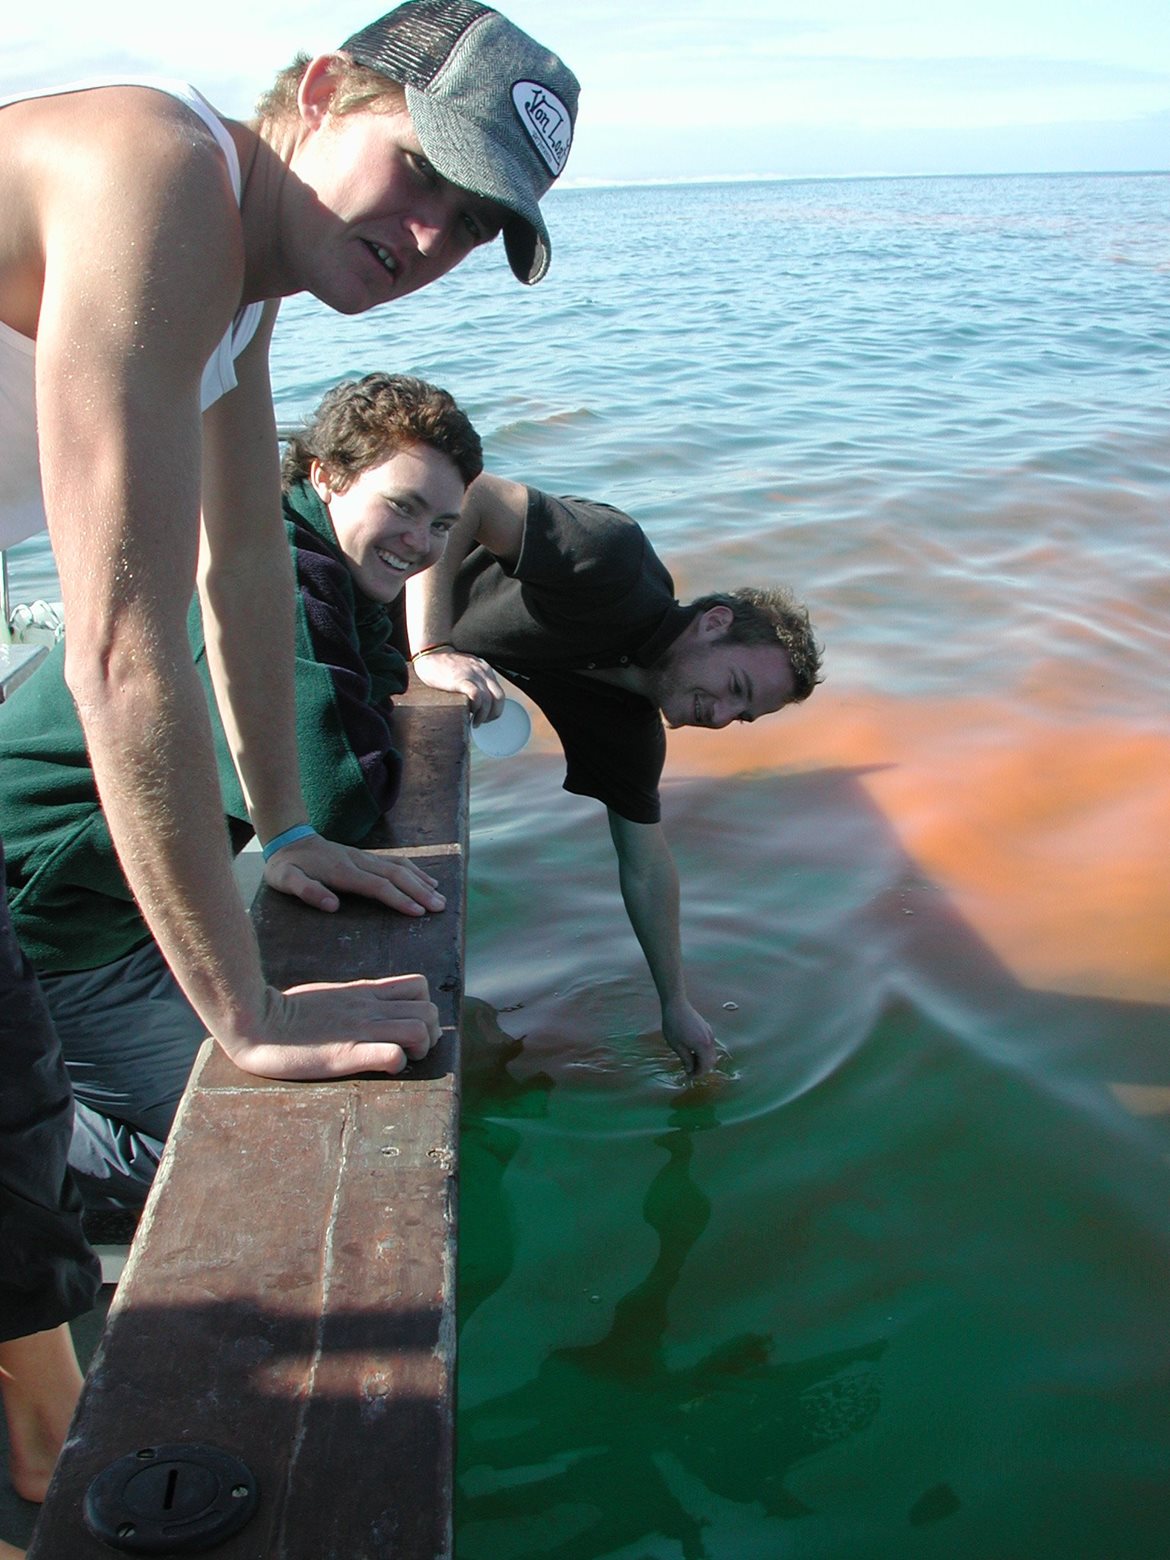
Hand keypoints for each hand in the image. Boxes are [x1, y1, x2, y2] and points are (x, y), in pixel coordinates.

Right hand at [221, 973, 440, 1078]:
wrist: (255, 1022)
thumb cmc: (286, 1013)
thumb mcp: (330, 995)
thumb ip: (354, 999)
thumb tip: (372, 1007)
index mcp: (364, 992)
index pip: (419, 985)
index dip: (425, 1007)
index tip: (411, 1027)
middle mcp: (368, 1008)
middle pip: (429, 1010)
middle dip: (430, 1032)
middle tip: (412, 1049)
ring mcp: (359, 1030)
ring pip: (420, 1029)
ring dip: (420, 1049)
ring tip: (403, 1059)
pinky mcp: (347, 1055)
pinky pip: (392, 1055)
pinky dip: (397, 1064)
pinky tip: (383, 1068)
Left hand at [263, 833, 445, 915]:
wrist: (288, 839)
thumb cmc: (286, 866)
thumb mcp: (286, 880)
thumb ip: (307, 891)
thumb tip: (333, 905)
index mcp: (342, 871)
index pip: (378, 886)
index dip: (399, 899)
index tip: (418, 912)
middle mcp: (359, 861)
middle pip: (396, 875)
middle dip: (420, 891)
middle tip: (440, 907)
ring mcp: (364, 857)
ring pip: (400, 866)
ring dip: (421, 881)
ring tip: (440, 896)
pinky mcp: (366, 856)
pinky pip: (396, 861)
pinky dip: (415, 870)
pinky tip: (426, 880)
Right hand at [411, 649, 504, 725]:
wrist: (429, 653)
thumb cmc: (443, 665)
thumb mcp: (466, 670)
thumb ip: (475, 681)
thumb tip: (477, 701)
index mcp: (485, 670)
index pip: (499, 693)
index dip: (495, 709)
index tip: (486, 716)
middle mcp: (482, 671)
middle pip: (499, 698)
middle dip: (493, 714)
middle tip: (482, 721)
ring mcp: (472, 675)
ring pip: (489, 700)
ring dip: (484, 715)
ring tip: (475, 722)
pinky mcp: (461, 679)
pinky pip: (476, 695)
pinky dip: (475, 707)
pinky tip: (468, 713)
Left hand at [662, 1000, 719, 1076]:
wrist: (676, 1005)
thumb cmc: (673, 1025)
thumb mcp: (677, 1045)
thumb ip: (686, 1059)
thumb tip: (690, 1070)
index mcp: (702, 1046)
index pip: (705, 1066)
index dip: (698, 1074)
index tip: (689, 1077)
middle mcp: (710, 1040)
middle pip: (711, 1061)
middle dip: (702, 1068)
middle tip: (690, 1071)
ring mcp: (710, 1033)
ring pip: (711, 1053)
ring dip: (703, 1060)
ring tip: (690, 1061)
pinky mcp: (707, 1028)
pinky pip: (709, 1045)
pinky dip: (704, 1052)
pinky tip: (692, 1051)